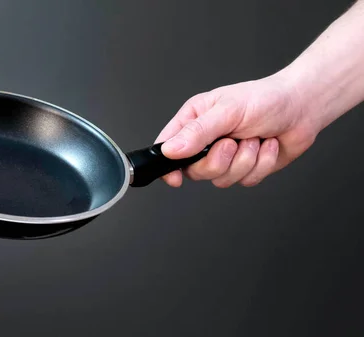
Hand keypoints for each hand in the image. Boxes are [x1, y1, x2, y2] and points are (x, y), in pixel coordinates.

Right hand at [155, 73, 318, 187]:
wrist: (303, 107)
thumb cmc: (265, 99)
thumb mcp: (227, 110)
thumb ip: (197, 131)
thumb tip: (170, 150)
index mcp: (193, 121)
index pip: (167, 148)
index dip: (167, 166)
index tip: (175, 178)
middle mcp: (206, 141)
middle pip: (195, 171)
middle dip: (219, 161)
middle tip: (232, 142)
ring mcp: (225, 157)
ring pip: (221, 179)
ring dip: (245, 161)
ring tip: (254, 138)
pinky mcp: (246, 168)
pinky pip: (245, 180)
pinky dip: (261, 164)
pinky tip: (267, 145)